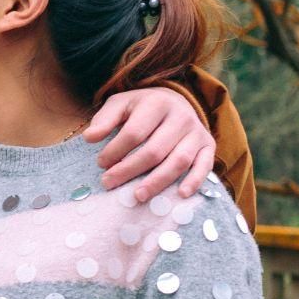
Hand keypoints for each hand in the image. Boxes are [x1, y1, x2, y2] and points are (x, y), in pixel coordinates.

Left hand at [85, 86, 216, 201]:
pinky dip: (195, 181)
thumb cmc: (141, 108)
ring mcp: (197, 132)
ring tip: (137, 196)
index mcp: (157, 103)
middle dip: (129, 170)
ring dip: (157, 181)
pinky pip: (205, 166)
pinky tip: (181, 195)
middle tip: (108, 183)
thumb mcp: (120, 105)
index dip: (115, 151)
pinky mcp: (208, 146)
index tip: (100, 163)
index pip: (134, 133)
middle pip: (154, 150)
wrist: (174, 101)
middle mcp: (181, 116)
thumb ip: (104, 119)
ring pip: (178, 161)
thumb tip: (89, 138)